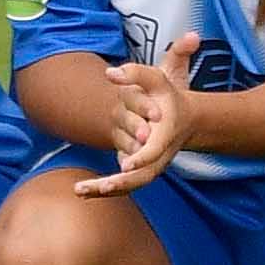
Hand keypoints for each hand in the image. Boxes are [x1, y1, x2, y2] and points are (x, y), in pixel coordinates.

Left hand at [74, 38, 201, 194]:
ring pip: (130, 184)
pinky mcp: (140, 170)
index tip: (126, 165)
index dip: (141, 158)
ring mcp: (151, 165)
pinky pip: (123, 184)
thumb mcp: (157, 79)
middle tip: (100, 187)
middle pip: (142, 176)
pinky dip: (104, 190)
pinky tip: (83, 191)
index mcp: (165, 134)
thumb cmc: (167, 96)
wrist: (184, 118)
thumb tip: (110, 73)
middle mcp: (159, 155)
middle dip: (120, 183)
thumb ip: (136, 73)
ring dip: (106, 190)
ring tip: (79, 190)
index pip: (154, 151)